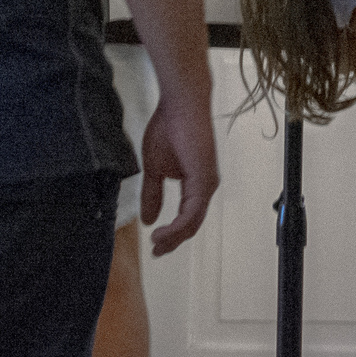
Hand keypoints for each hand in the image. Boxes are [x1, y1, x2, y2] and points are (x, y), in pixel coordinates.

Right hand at [136, 94, 218, 255]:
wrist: (180, 104)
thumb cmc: (170, 126)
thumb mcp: (154, 168)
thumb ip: (153, 194)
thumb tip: (148, 218)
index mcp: (196, 184)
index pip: (186, 218)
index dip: (171, 234)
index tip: (155, 245)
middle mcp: (206, 186)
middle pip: (192, 225)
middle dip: (173, 242)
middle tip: (157, 252)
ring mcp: (207, 183)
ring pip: (193, 222)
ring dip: (174, 237)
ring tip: (157, 244)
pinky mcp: (205, 178)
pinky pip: (193, 211)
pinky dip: (178, 225)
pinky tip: (164, 231)